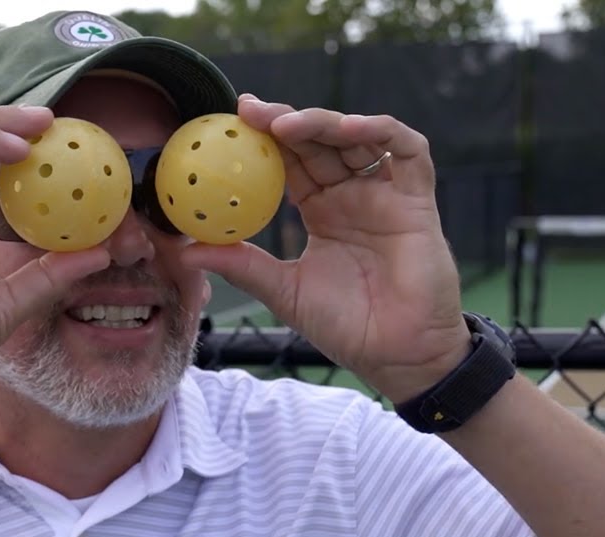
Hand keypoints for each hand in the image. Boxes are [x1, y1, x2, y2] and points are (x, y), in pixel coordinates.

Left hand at [181, 94, 469, 401]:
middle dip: (286, 120)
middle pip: (320, 141)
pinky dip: (380, 130)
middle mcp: (353, 195)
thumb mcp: (283, 291)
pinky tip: (348, 129)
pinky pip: (409, 150)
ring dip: (323, 122)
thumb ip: (241, 266)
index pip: (291, 161)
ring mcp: (386, 194)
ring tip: (286, 125)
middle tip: (249, 112)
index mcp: (322, 211)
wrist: (396, 355)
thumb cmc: (345, 327)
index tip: (230, 122)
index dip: (264, 138)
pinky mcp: (418, 200)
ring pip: (358, 137)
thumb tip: (186, 251)